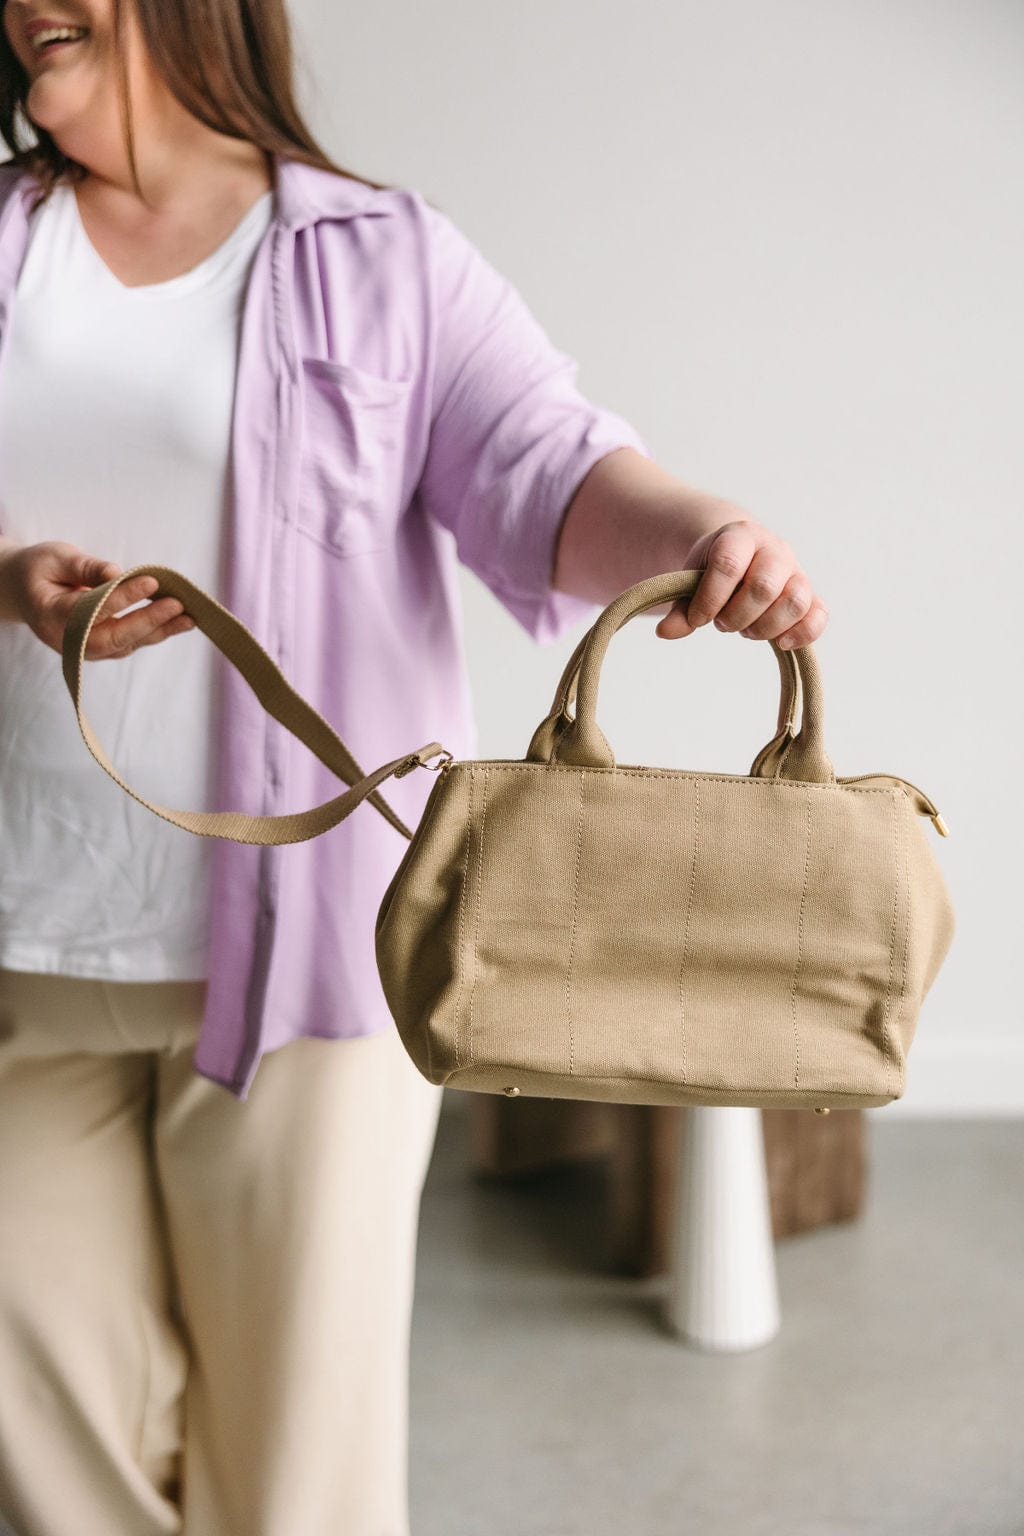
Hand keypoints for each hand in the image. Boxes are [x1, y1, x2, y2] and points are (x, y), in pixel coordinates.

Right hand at [1, 541, 194, 659]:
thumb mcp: (55, 558)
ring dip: (159, 632)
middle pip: (112, 637)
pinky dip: (154, 632)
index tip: (150, 581)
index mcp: (51, 614)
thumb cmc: (39, 570)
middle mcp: (67, 639)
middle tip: (178, 605)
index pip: (92, 608)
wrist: (23, 591)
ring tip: (189, 618)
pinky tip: (177, 621)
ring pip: (125, 644)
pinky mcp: (99, 648)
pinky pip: (129, 642)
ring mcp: (84, 648)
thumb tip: (117, 573)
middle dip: (148, 621)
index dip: (123, 596)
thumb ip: (84, 566)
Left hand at [654, 518, 827, 649]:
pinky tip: (780, 644)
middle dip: (737, 616)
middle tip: (722, 623)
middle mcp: (774, 549)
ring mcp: (797, 571)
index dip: (710, 598)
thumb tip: (664, 632)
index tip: (697, 618)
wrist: (742, 555)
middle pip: (764, 587)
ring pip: (795, 601)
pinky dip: (802, 634)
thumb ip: (680, 608)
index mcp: (740, 536)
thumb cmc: (714, 571)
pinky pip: (819, 615)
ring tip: (746, 630)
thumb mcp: (691, 581)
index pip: (729, 564)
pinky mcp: (811, 595)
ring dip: (765, 627)